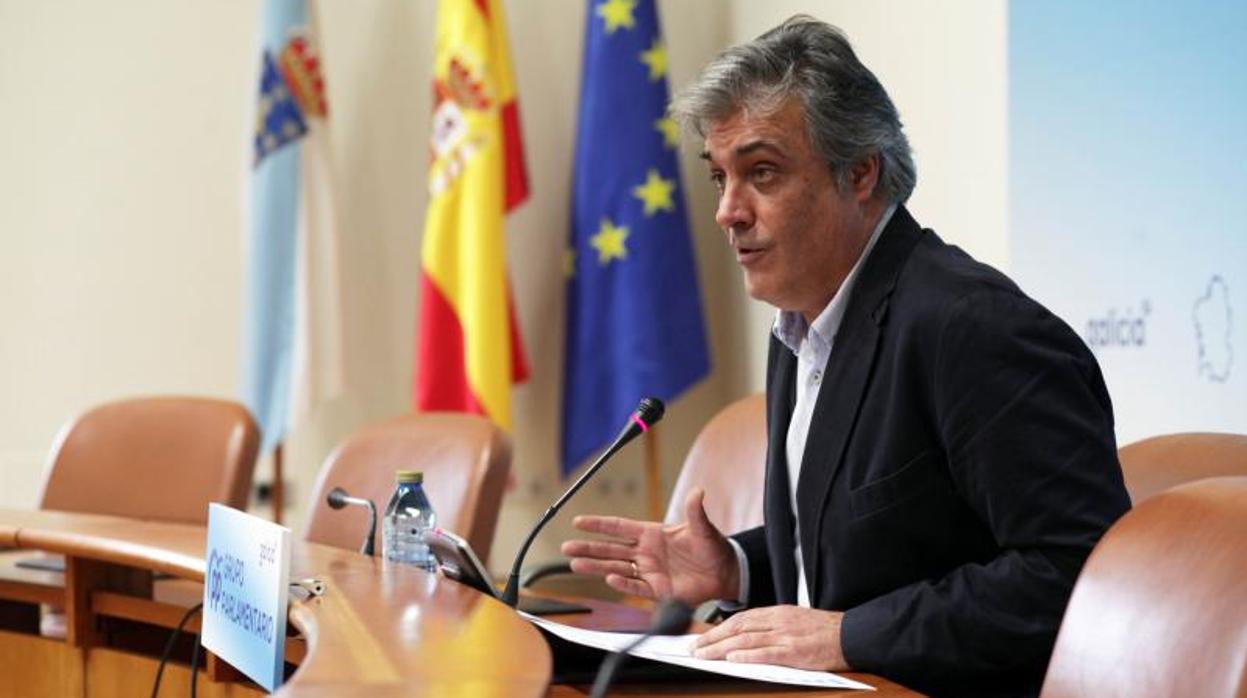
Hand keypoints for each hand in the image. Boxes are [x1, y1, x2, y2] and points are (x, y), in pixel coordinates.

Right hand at [560, 488, 736, 604]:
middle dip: (588, 547)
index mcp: (652, 534)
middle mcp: (645, 553)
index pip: (619, 527)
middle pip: (611, 549)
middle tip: (566, 546)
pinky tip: (610, 579)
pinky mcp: (657, 590)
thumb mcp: (703, 528)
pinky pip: (636, 587)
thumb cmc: (712, 547)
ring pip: (616, 568)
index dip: (599, 524)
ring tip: (575, 564)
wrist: (724, 572)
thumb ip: (695, 512)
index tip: (578, 522)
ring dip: (596, 566)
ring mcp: (649, 572)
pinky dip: (623, 584)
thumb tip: (698, 491)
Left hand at [693, 605, 848, 670]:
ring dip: (721, 648)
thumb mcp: (794, 620)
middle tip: (694, 649)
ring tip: (704, 656)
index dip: (718, 628)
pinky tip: (732, 659)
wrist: (850, 634)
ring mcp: (786, 636)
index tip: (702, 638)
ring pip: (746, 640)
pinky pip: (767, 653)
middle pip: (738, 628)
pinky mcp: (795, 652)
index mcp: (777, 613)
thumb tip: (746, 635)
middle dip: (713, 639)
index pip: (740, 619)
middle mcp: (777, 622)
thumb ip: (771, 626)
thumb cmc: (823, 631)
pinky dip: (748, 656)